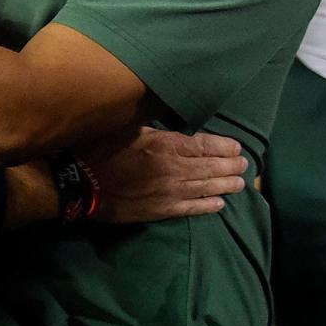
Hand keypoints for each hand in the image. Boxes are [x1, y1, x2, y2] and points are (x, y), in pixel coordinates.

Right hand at [83, 126, 247, 222]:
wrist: (82, 184)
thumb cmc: (99, 150)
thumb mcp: (124, 127)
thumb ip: (149, 124)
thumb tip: (167, 114)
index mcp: (165, 145)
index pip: (203, 144)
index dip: (223, 146)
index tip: (236, 147)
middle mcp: (173, 169)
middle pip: (210, 167)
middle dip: (230, 165)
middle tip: (244, 164)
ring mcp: (170, 192)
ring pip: (206, 188)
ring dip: (225, 185)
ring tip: (239, 183)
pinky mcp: (162, 210)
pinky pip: (193, 209)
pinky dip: (208, 206)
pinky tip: (219, 204)